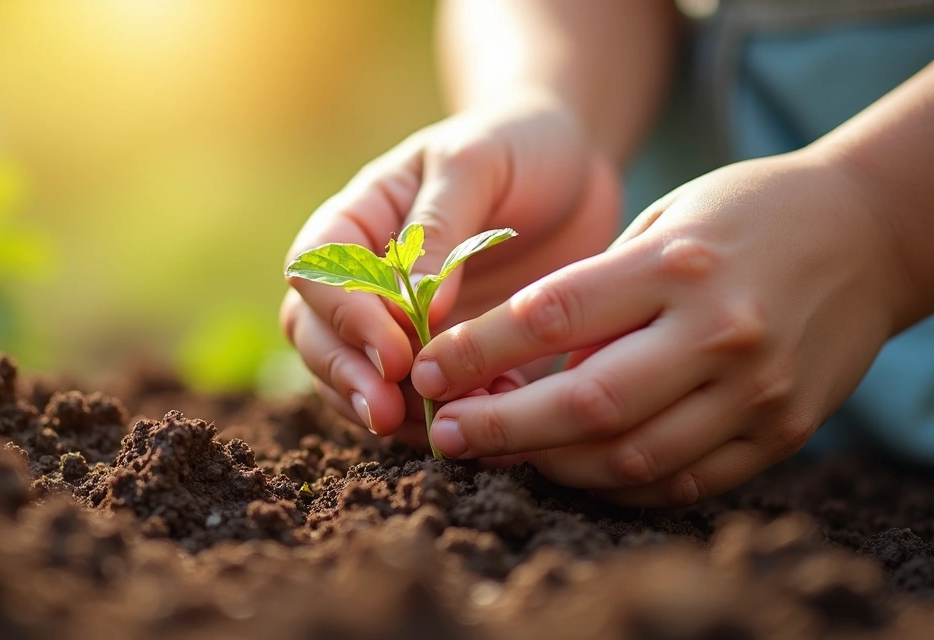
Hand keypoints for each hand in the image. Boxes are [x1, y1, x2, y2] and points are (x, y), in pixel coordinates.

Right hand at [281, 94, 620, 436]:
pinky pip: (420, 402)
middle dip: (347, 378)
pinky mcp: (441, 358)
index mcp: (357, 219)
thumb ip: (439, 226)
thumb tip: (417, 308)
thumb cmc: (518, 146)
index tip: (392, 352)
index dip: (342, 317)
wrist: (573, 172)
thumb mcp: (478, 162)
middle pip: (316, 336)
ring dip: (390, 411)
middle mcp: (362, 277)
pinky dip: (443, 421)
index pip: (315, 272)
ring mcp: (396, 323)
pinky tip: (485, 422)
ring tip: (446, 426)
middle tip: (388, 412)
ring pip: (356, 378)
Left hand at [413, 150, 904, 505]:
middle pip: (586, 402)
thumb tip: (513, 365)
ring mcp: (756, 390)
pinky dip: (618, 485)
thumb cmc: (744, 215)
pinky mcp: (780, 432)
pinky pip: (684, 482)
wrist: (866, 234)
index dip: (477, 350)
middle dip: (500, 426)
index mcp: (678, 265)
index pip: (553, 316)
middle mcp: (719, 332)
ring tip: (500, 453)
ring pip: (632, 455)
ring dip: (552, 465)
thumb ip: (597, 293)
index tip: (425, 368)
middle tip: (443, 434)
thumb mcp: (663, 222)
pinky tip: (574, 471)